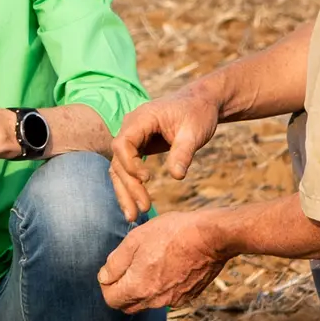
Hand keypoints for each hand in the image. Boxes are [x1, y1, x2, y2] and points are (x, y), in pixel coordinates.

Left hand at [98, 209, 242, 314]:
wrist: (210, 237)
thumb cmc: (172, 233)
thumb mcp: (136, 239)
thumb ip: (116, 262)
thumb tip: (104, 277)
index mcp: (138, 287)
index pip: (111, 300)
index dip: (107, 284)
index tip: (113, 270)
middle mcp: (154, 300)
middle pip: (128, 305)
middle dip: (122, 290)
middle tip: (129, 267)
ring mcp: (173, 300)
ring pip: (148, 301)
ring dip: (143, 288)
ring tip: (152, 262)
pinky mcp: (188, 296)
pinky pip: (166, 297)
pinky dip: (162, 286)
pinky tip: (169, 265)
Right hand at [112, 82, 221, 217]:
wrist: (201, 103)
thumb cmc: (198, 113)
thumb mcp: (194, 132)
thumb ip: (183, 153)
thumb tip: (177, 177)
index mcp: (141, 118)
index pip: (122, 143)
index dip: (131, 164)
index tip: (148, 179)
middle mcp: (130, 127)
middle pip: (118, 160)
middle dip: (127, 186)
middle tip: (141, 210)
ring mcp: (132, 138)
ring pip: (119, 168)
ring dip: (125, 192)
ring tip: (133, 217)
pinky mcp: (137, 147)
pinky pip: (128, 169)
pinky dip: (131, 187)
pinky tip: (136, 206)